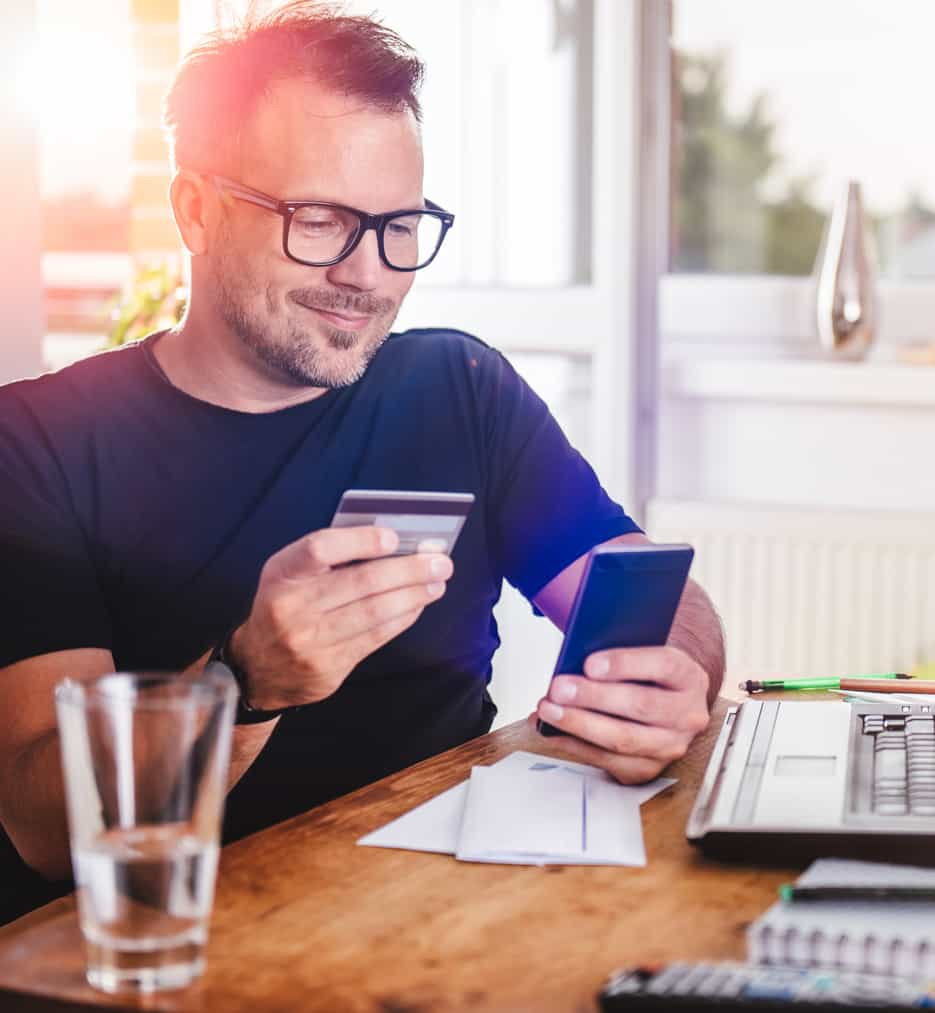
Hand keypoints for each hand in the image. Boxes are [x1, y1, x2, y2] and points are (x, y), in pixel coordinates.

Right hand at [230, 526, 452, 709]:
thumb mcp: (291, 575)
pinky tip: (417, 606)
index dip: (360, 541)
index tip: (393, 538)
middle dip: (409, 570)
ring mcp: (310, 641)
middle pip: (361, 583)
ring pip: (375, 613)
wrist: (258, 669)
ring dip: (414, 596)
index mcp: (282, 573)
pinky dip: (402, 618)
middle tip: (440, 562)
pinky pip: (376, 638)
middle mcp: (292, 607)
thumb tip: (395, 543)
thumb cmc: (286, 606)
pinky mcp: (328, 668)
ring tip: (436, 583)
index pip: (320, 548)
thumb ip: (332, 558)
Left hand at [533, 646, 709, 781]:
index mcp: (689, 677)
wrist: (664, 705)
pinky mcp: (648, 770)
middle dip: (594, 697)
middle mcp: (687, 715)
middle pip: (641, 706)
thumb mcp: (642, 655)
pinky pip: (607, 761)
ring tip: (549, 710)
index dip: (625, 664)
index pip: (663, 665)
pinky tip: (553, 731)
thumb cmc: (646, 677)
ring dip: (579, 724)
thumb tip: (575, 660)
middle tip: (559, 688)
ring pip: (623, 739)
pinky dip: (575, 745)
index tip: (589, 664)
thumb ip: (617, 655)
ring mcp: (671, 747)